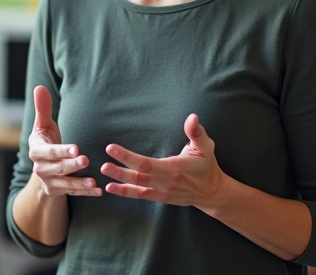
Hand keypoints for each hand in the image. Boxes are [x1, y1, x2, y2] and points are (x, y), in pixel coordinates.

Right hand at [29, 85, 101, 196]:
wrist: (42, 166)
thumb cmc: (46, 140)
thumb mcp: (43, 126)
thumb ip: (43, 108)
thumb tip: (39, 87)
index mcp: (37, 151)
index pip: (50, 151)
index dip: (62, 150)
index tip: (76, 148)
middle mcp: (41, 168)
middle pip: (58, 168)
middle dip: (72, 165)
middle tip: (86, 160)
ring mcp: (49, 182)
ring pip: (66, 183)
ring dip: (80, 183)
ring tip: (94, 182)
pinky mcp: (57, 191)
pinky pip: (73, 193)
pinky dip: (86, 193)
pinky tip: (98, 191)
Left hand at [100, 113, 221, 206]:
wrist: (211, 192)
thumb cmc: (207, 166)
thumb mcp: (206, 147)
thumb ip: (197, 133)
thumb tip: (192, 117)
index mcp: (174, 167)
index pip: (146, 163)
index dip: (128, 157)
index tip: (112, 148)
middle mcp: (166, 181)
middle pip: (139, 176)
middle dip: (120, 170)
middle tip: (103, 165)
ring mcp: (162, 191)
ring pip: (137, 186)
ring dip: (119, 181)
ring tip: (104, 175)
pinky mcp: (160, 197)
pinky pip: (140, 195)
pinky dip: (125, 192)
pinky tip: (111, 188)